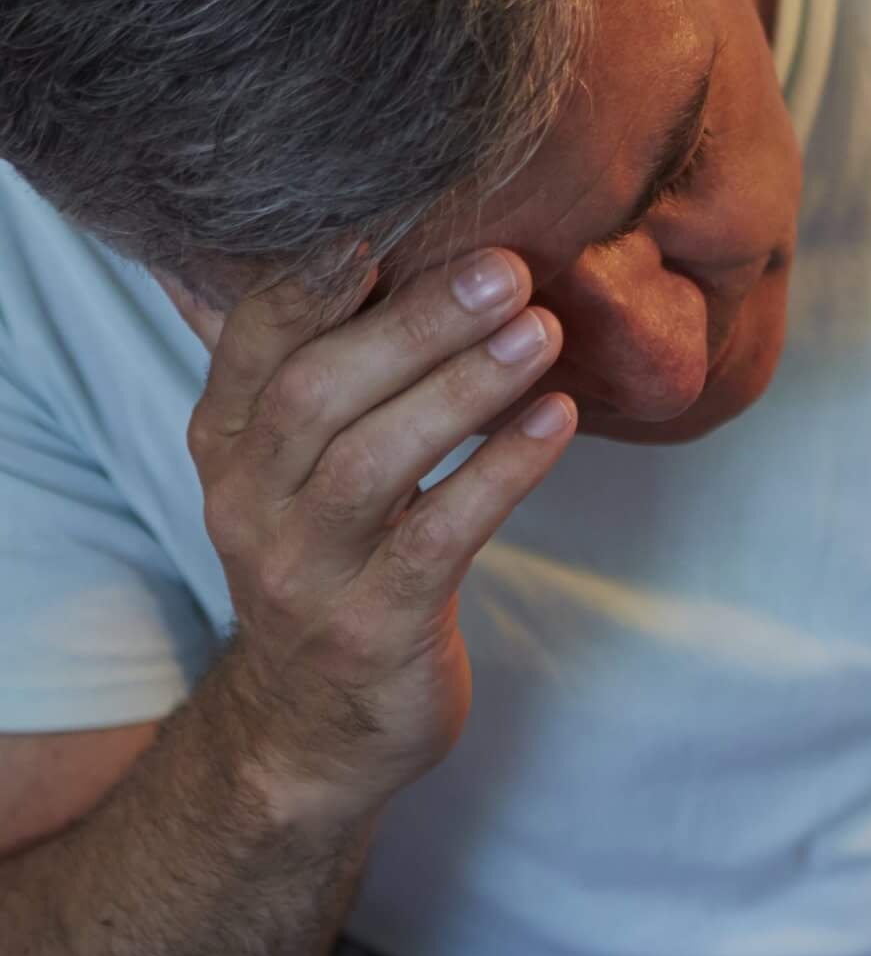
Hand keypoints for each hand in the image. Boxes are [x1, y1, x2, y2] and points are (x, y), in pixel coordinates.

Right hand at [164, 250, 575, 825]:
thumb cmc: (327, 560)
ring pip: (374, 462)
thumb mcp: (289, 468)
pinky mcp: (376, 627)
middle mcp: (250, 505)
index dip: (311, 284)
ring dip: (465, 388)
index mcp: (228, 447)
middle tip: (508, 268)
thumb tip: (313, 237)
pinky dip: (501, 472)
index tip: (383, 226)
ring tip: (543, 331)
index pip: (253, 346)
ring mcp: (308, 572)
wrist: (315, 729)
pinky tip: (558, 420)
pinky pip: (441, 537)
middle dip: (415, 324)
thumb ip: (301, 364)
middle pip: (319, 393)